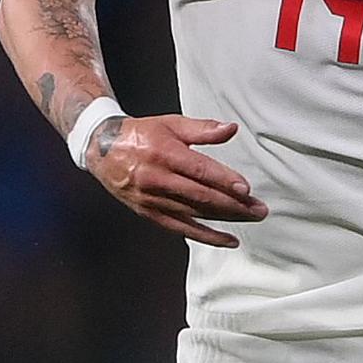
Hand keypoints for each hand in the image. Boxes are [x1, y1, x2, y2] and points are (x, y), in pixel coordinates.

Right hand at [86, 114, 269, 247]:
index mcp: (165, 154)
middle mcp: (157, 180)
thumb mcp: (171, 123)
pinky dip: (205, 235)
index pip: (199, 171)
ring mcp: (152, 199)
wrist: (103, 150)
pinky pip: (180, 228)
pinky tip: (227, 240)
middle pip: (201, 196)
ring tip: (251, 219)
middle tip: (259, 210)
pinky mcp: (149, 213)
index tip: (246, 189)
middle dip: (233, 205)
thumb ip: (202, 129)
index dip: (223, 180)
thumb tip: (232, 129)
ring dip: (225, 219)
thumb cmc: (143, 134)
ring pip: (194, 213)